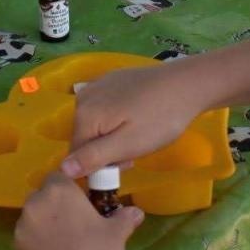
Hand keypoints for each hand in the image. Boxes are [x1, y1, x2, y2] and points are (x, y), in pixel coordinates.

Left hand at [14, 172, 141, 249]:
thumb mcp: (116, 235)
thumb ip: (124, 216)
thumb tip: (135, 211)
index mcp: (59, 191)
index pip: (59, 175)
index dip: (70, 186)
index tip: (81, 200)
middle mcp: (36, 203)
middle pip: (44, 194)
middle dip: (56, 203)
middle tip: (75, 221)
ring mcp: (22, 226)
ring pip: (34, 215)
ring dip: (45, 221)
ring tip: (64, 240)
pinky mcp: (16, 248)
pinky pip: (27, 235)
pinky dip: (37, 240)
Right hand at [61, 61, 206, 177]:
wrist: (186, 84)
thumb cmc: (159, 119)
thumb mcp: (128, 145)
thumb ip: (92, 158)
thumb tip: (62, 169)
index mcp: (84, 114)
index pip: (76, 154)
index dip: (100, 166)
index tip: (125, 164)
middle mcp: (83, 97)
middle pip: (85, 138)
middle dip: (106, 151)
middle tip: (135, 150)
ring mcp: (98, 85)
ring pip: (95, 125)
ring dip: (112, 136)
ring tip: (140, 135)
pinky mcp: (112, 80)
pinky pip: (105, 109)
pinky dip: (117, 119)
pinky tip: (139, 117)